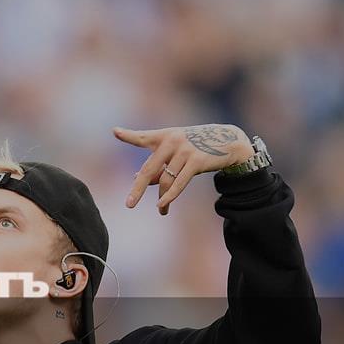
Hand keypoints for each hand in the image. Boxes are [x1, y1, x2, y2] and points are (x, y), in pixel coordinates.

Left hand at [113, 123, 254, 214]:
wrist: (228, 141)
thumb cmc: (196, 147)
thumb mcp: (176, 153)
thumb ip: (158, 165)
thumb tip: (137, 179)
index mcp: (164, 136)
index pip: (143, 137)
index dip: (129, 136)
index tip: (115, 132)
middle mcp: (172, 141)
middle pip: (149, 169)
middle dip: (138, 189)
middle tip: (129, 205)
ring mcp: (184, 150)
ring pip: (166, 180)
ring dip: (161, 199)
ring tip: (161, 211)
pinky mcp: (196, 161)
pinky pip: (179, 183)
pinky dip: (170, 196)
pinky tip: (162, 205)